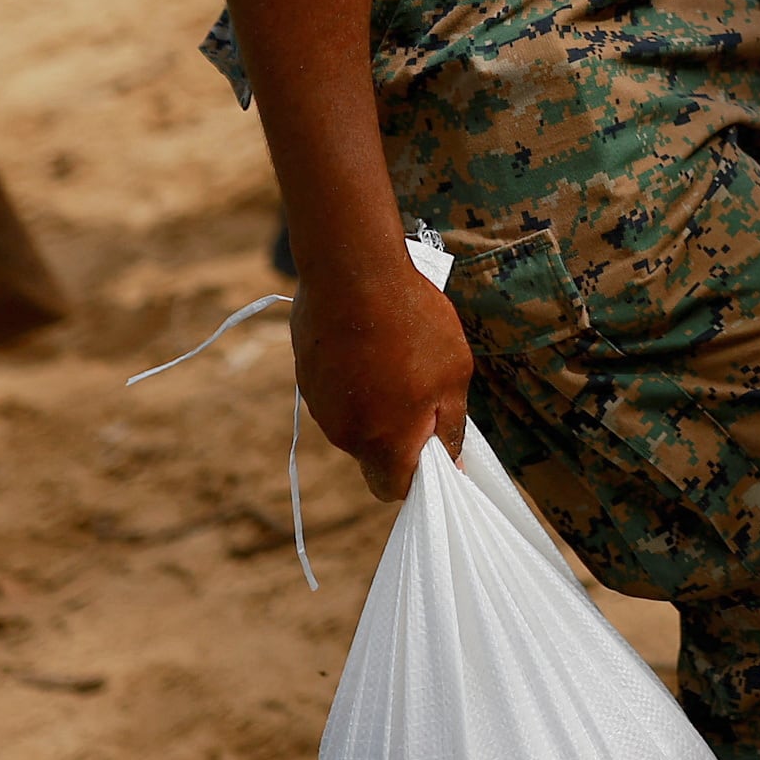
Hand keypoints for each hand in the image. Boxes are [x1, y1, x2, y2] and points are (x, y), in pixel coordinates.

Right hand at [291, 244, 472, 501]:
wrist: (351, 270)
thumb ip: (451, 426)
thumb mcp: (453, 373)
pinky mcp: (306, 376)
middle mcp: (346, 434)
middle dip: (396, 431)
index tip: (432, 442)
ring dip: (373, 400)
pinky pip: (335, 391)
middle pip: (373, 452)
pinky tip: (368, 341)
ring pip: (354, 419)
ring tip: (393, 352)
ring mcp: (321, 405)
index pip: (394, 488)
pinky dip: (351, 377)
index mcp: (384, 442)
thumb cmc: (410, 321)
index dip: (416, 473)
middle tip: (419, 386)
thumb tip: (451, 462)